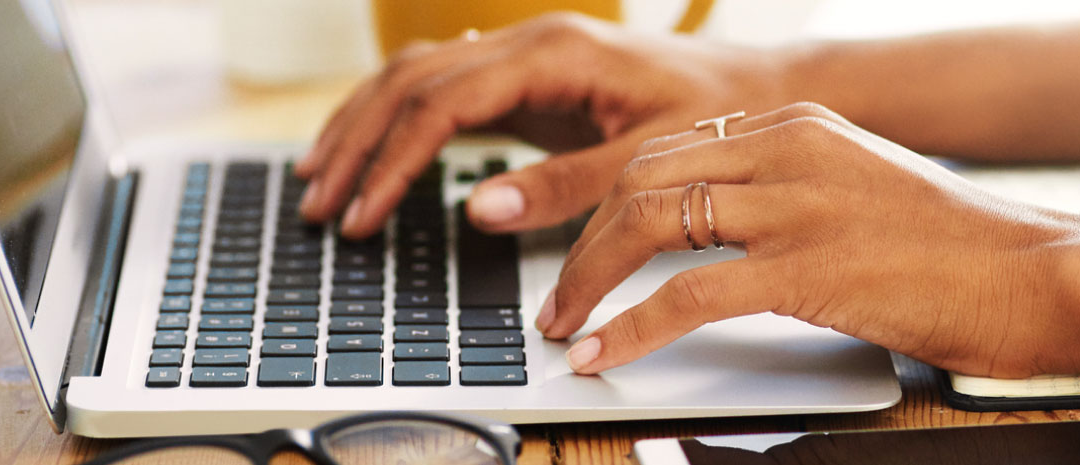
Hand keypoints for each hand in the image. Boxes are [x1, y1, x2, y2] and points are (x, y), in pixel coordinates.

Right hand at [293, 13, 791, 237]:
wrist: (760, 88)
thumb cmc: (718, 116)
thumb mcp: (647, 159)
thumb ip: (566, 186)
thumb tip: (481, 209)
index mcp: (553, 53)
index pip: (441, 102)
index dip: (392, 161)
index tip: (364, 215)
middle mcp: (530, 43)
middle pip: (410, 81)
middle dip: (357, 143)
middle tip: (319, 204)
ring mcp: (526, 57)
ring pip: (416, 76)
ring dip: (363, 126)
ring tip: (321, 179)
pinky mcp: (531, 80)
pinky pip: (444, 89)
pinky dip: (399, 120)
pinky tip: (374, 148)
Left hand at [542, 102, 1079, 377]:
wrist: (1039, 273)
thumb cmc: (957, 248)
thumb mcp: (860, 189)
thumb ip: (790, 191)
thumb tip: (717, 230)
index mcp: (798, 127)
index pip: (668, 150)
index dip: (607, 202)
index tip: (580, 245)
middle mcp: (789, 151)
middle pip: (643, 179)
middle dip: (583, 241)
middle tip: (558, 295)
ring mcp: (798, 206)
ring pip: (650, 223)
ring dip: (589, 280)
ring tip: (565, 326)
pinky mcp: (810, 268)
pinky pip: (688, 294)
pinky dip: (631, 327)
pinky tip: (604, 353)